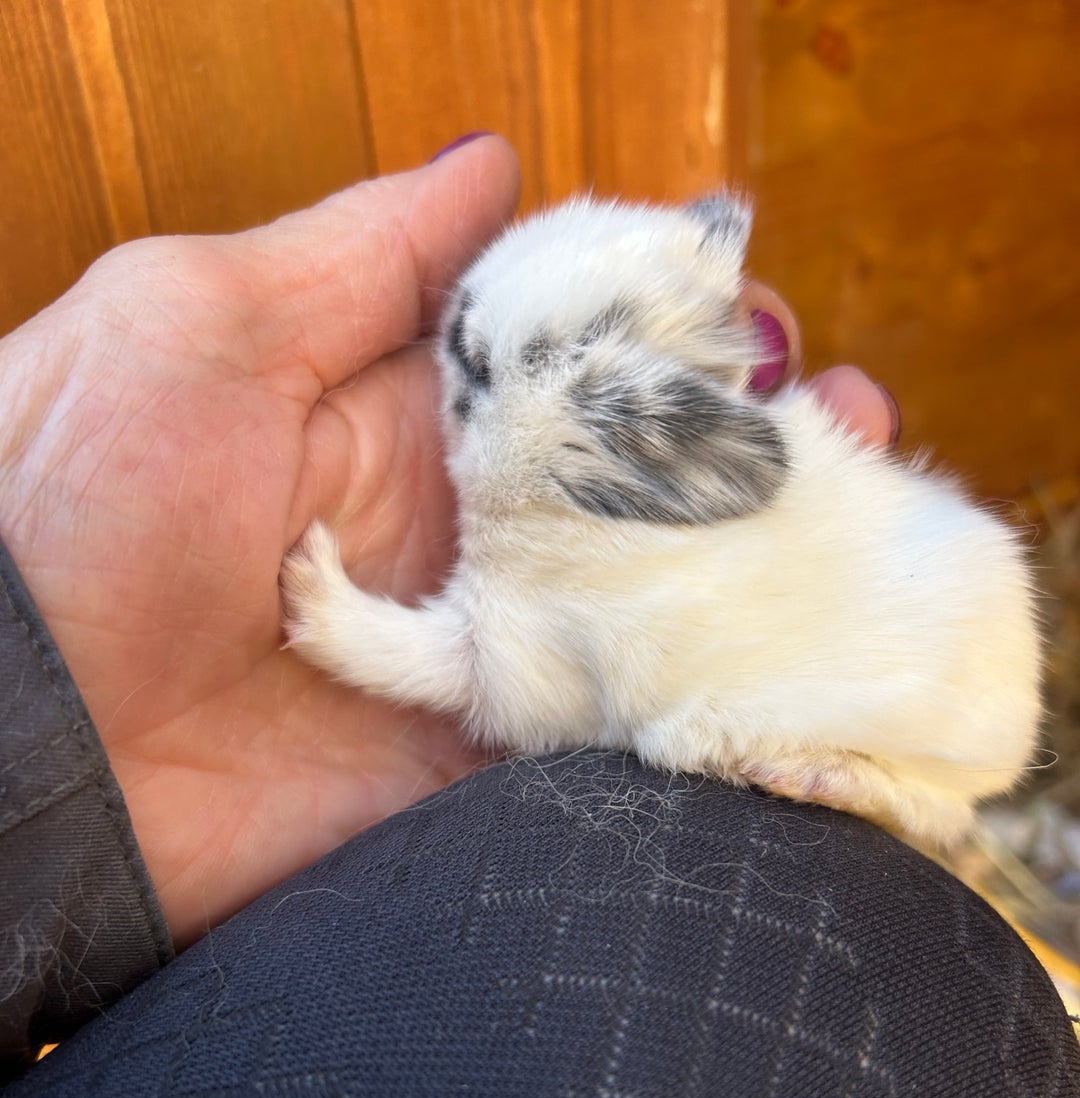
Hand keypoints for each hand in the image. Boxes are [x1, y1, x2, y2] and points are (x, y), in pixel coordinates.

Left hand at [0, 139, 898, 946]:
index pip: (564, 360)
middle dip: (742, 444)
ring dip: (755, 561)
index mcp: (389, 415)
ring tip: (861, 511)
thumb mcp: (197, 324)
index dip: (665, 332)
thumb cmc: (64, 504)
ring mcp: (471, 657)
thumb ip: (360, 254)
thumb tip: (491, 164)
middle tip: (840, 417)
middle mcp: (447, 533)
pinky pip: (608, 733)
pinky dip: (701, 693)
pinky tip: (791, 647)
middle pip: (629, 482)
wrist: (16, 751)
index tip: (749, 311)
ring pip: (645, 603)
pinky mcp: (474, 775)